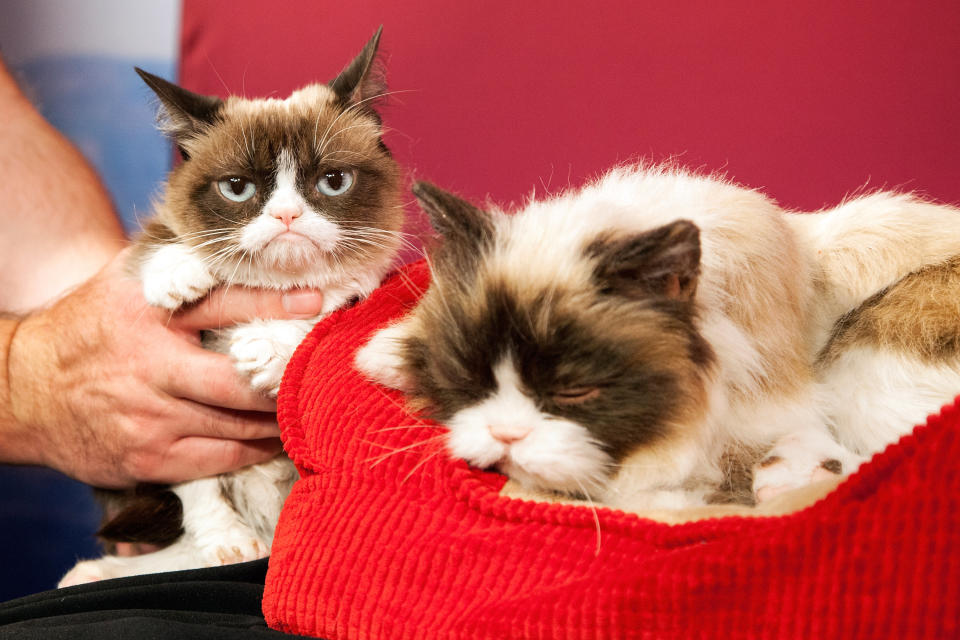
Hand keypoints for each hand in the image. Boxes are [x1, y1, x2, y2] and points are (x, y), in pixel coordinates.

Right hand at [4, 249, 322, 487]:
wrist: (23, 391)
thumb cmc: (92, 328)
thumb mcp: (126, 283)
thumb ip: (180, 265)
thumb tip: (242, 243)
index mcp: (146, 310)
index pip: (224, 302)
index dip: (275, 303)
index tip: (318, 301)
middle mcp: (148, 365)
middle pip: (238, 383)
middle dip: (287, 382)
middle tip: (324, 375)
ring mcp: (147, 417)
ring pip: (237, 426)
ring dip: (280, 420)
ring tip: (313, 407)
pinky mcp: (147, 458)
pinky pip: (220, 459)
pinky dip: (256, 450)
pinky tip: (277, 439)